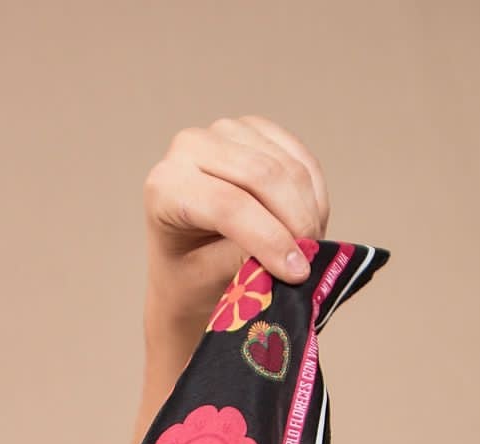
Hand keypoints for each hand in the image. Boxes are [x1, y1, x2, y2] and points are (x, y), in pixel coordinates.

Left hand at [142, 115, 331, 335]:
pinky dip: (314, 194)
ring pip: (287, 167)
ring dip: (308, 211)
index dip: (269, 238)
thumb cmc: (190, 275)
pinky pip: (301, 158)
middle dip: (295, 221)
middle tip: (310, 259)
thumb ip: (246, 260)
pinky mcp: (256, 131)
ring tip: (309, 248)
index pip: (228, 205)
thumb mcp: (208, 277)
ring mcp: (225, 132)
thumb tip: (292, 254)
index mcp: (165, 186)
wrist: (187, 260)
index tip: (296, 272)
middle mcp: (190, 147)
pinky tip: (312, 223)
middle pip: (262, 176)